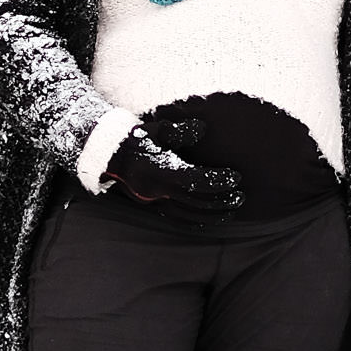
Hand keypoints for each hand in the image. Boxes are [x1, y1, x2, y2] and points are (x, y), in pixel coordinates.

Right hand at [104, 116, 243, 212]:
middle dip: (221, 200)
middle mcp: (157, 190)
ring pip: (189, 215)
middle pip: (195, 201)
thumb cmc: (136, 139)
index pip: (194, 180)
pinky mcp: (153, 207)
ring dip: (213, 214)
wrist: (109, 158)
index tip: (236, 177)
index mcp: (159, 170)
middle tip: (240, 196)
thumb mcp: (155, 130)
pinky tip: (211, 221)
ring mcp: (154, 201)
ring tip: (233, 209)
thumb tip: (202, 128)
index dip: (217, 181)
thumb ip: (179, 130)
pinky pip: (178, 219)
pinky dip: (197, 222)